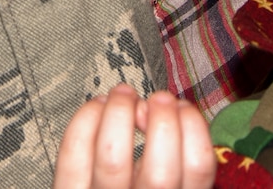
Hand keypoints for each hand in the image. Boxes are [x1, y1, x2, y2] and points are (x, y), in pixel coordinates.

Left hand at [55, 86, 215, 188]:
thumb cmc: (138, 185)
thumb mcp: (167, 178)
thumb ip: (172, 152)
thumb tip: (164, 107)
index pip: (198, 169)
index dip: (193, 127)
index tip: (182, 106)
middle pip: (160, 173)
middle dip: (162, 122)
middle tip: (158, 98)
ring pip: (113, 160)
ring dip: (121, 113)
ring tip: (125, 94)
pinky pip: (74, 156)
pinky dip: (86, 119)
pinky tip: (98, 105)